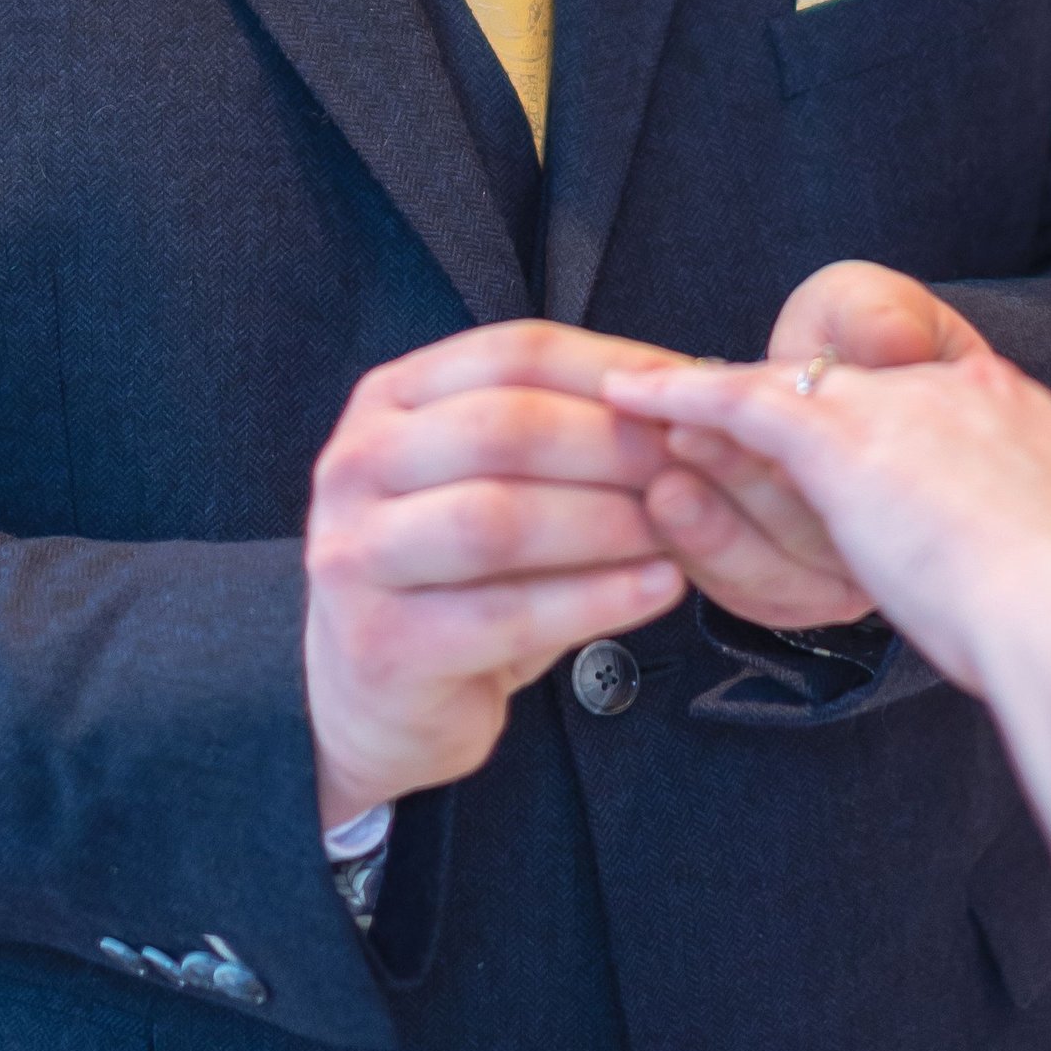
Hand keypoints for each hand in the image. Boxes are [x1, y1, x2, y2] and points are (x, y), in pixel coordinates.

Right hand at [302, 323, 689, 827]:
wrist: (377, 698)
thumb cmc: (460, 575)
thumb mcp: (498, 480)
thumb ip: (567, 431)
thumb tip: (692, 392)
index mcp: (390, 399)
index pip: (514, 352)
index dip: (615, 368)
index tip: (694, 394)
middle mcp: (356, 464)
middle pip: (504, 428)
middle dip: (615, 445)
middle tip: (694, 466)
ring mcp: (356, 555)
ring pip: (498, 519)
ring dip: (606, 521)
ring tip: (678, 531)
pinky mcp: (381, 644)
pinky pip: (506, 614)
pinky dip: (596, 599)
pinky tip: (659, 589)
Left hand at [605, 265, 1050, 694]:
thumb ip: (1028, 545)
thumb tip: (1016, 578)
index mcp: (1020, 417)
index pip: (929, 400)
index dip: (877, 425)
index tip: (832, 445)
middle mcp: (958, 393)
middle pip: (850, 397)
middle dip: (786, 420)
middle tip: (712, 429)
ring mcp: (900, 411)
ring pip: (787, 405)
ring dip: (718, 418)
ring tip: (659, 420)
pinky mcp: (841, 440)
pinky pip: (741, 405)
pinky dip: (683, 396)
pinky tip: (634, 397)